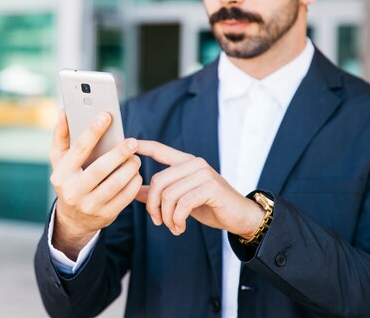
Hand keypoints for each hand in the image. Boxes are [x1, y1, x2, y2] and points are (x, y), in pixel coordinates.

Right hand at [49, 110, 142, 259]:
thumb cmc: (68, 179)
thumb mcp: (59, 160)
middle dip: (119, 153)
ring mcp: (90, 205)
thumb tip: (64, 111)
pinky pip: (125, 197)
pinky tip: (135, 173)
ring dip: (130, 168)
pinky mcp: (105, 215)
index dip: (93, 131)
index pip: (79, 149)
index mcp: (62, 174)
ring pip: (115, 184)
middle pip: (100, 169)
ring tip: (135, 157)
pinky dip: (134, 183)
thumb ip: (61, 136)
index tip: (107, 115)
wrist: (73, 218)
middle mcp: (74, 191)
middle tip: (132, 142)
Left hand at [135, 140, 263, 237]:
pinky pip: (183, 204)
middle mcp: (194, 164)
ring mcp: (203, 174)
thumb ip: (160, 193)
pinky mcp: (211, 187)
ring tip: (172, 227)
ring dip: (166, 217)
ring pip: (169, 194)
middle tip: (158, 222)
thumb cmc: (210, 206)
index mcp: (186, 162)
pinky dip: (177, 219)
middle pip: (158, 180)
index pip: (160, 150)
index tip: (129, 142)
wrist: (240, 216)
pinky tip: (180, 228)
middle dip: (153, 206)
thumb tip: (134, 191)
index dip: (144, 146)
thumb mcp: (181, 199)